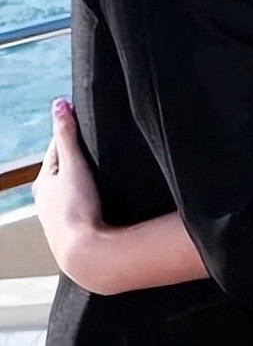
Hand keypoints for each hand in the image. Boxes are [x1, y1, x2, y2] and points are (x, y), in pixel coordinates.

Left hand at [32, 99, 102, 281]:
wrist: (86, 252)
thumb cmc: (77, 210)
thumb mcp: (73, 165)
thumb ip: (68, 134)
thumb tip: (59, 104)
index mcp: (44, 182)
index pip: (59, 146)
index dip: (73, 131)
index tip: (86, 117)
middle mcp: (48, 199)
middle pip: (66, 166)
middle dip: (81, 153)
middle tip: (99, 141)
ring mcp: (61, 214)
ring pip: (75, 185)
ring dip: (87, 175)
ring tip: (104, 167)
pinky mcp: (77, 225)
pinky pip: (83, 200)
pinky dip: (91, 192)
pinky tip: (103, 194)